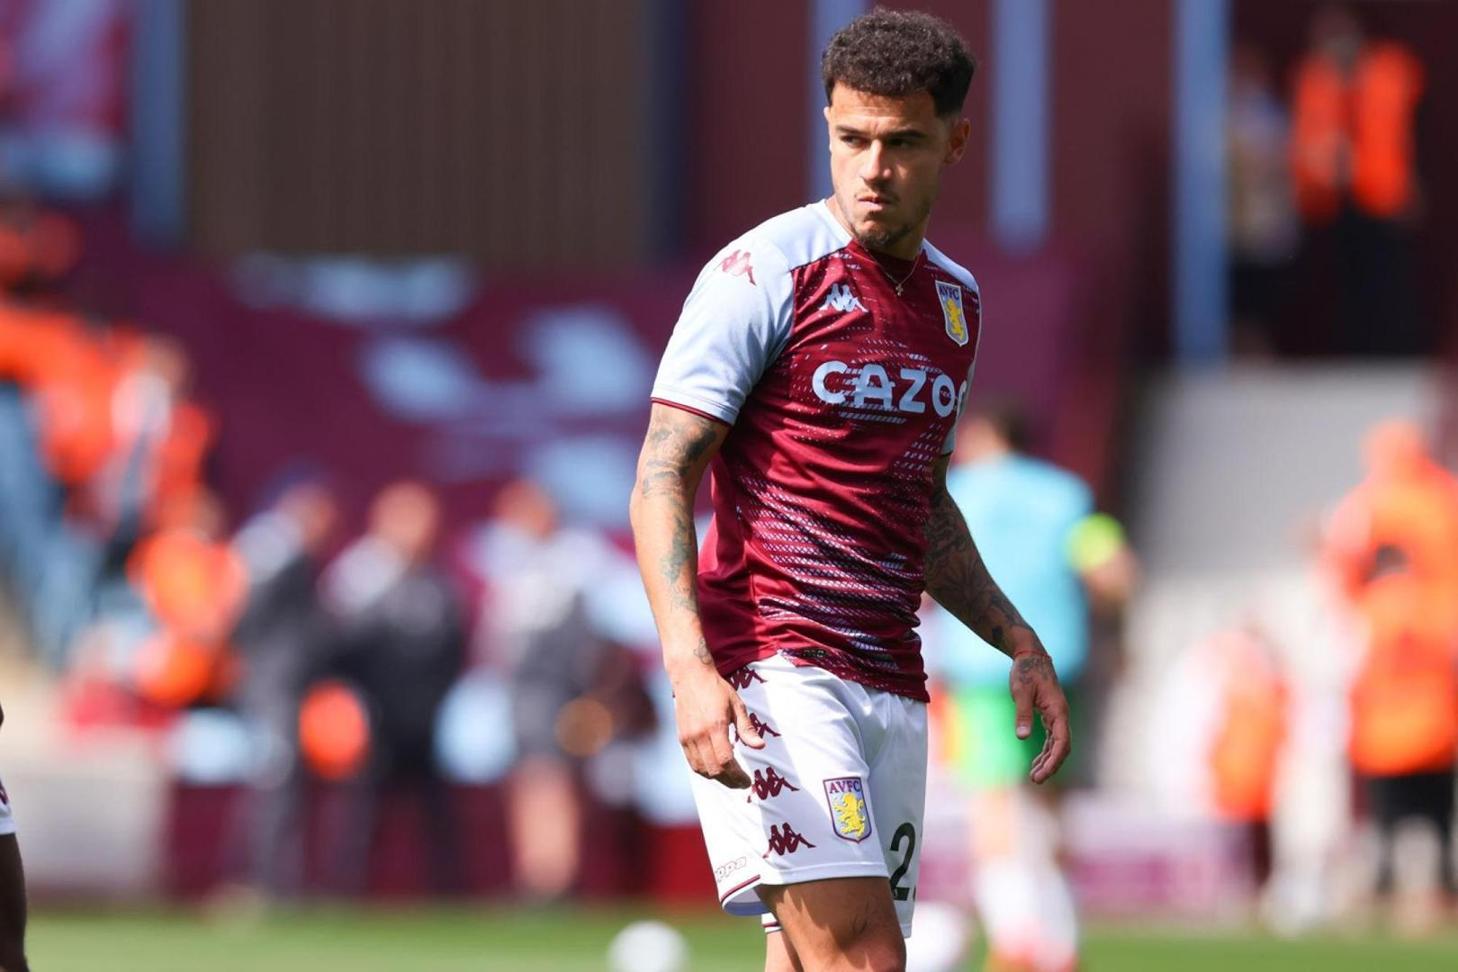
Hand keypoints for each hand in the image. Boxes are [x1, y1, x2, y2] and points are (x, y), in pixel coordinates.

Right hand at [672, 667, 765, 787]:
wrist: (690, 677)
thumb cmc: (716, 689)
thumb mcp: (737, 705)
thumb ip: (746, 728)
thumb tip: (760, 746)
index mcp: (715, 726)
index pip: (726, 760)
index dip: (737, 775)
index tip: (747, 781)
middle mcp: (699, 735)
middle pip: (714, 769)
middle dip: (729, 780)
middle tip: (741, 782)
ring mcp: (688, 738)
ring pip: (701, 769)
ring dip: (717, 777)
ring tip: (730, 778)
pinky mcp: (681, 738)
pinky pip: (692, 763)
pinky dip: (704, 770)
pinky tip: (715, 768)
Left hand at [1009, 648, 1070, 784]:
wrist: (1030, 655)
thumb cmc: (1026, 671)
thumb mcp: (1021, 691)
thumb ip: (1022, 713)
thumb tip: (1022, 737)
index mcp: (1058, 710)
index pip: (1062, 742)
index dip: (1053, 761)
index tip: (1041, 774)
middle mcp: (1061, 715)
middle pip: (1062, 747)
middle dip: (1051, 765)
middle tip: (1036, 780)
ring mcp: (1057, 716)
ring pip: (1057, 745)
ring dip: (1048, 761)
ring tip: (1035, 777)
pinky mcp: (1050, 715)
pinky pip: (1052, 738)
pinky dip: (1045, 751)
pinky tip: (1036, 762)